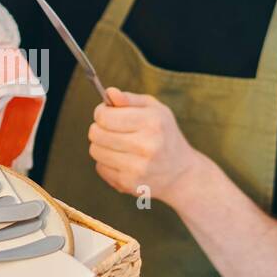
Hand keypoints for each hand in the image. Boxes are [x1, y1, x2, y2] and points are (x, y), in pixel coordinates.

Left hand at [87, 87, 197, 201]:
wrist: (182, 173)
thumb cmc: (165, 135)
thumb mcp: (155, 110)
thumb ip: (130, 99)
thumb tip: (110, 93)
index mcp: (151, 122)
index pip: (104, 117)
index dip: (101, 113)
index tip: (106, 114)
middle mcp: (146, 146)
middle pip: (96, 134)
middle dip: (99, 129)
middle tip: (111, 130)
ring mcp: (137, 167)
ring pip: (95, 151)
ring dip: (101, 146)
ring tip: (117, 145)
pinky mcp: (129, 184)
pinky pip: (100, 168)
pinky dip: (106, 163)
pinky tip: (122, 161)